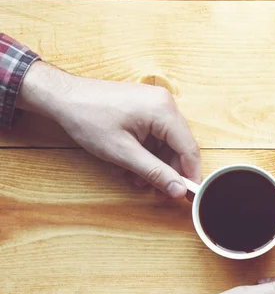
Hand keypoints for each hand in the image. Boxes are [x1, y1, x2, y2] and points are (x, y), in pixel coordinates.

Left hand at [17, 61, 200, 198]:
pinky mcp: (146, 107)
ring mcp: (156, 104)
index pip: (189, 149)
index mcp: (164, 111)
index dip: (191, 175)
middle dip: (168, 171)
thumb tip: (178, 190)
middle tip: (158, 192)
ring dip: (154, 164)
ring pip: (167, 143)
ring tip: (134, 178)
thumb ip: (155, 173)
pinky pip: (156, 135)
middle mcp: (165, 104)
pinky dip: (146, 152)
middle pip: (179, 147)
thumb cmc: (88, 119)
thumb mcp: (123, 153)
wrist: (63, 97)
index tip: (189, 196)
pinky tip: (130, 163)